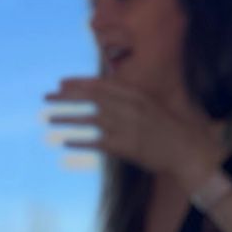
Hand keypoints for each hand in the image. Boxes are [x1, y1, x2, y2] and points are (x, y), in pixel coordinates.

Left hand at [45, 77, 226, 189]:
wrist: (186, 149)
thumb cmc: (168, 127)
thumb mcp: (149, 104)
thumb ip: (128, 98)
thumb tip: (104, 93)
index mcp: (134, 94)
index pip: (99, 84)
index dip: (77, 83)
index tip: (60, 83)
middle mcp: (127, 107)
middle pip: (89, 98)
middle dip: (65, 96)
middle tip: (46, 97)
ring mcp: (125, 126)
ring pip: (88, 119)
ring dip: (66, 118)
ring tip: (48, 118)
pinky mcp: (125, 146)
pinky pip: (96, 142)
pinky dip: (79, 142)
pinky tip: (64, 141)